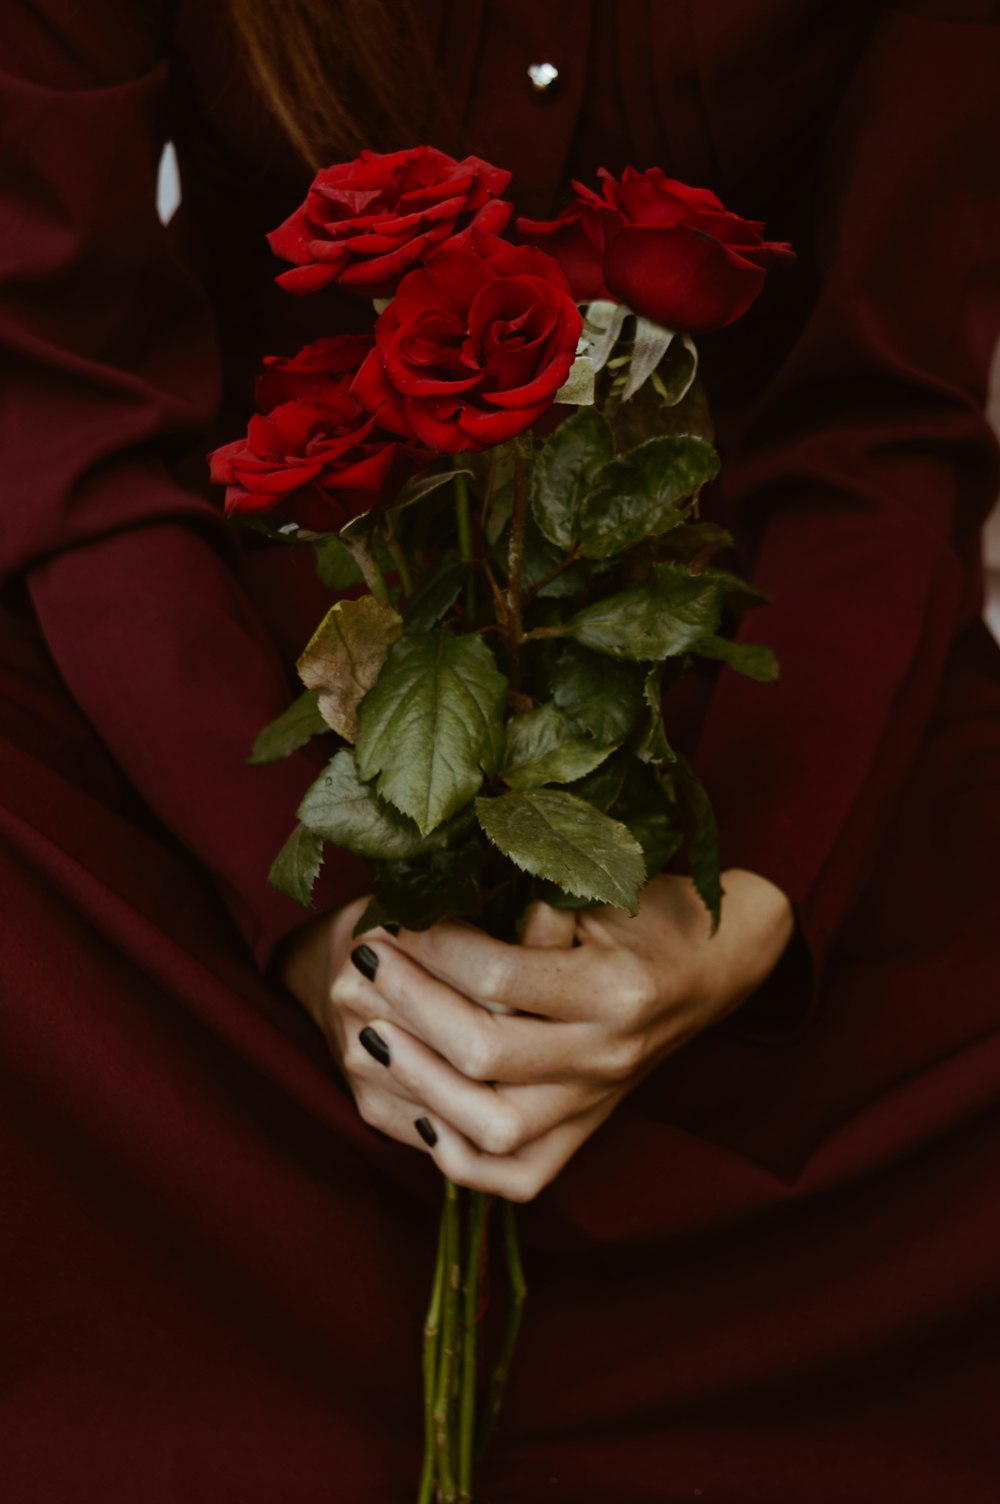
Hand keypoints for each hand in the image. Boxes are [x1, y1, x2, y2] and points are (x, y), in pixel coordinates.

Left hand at [304, 870, 791, 1200]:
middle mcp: (609, 1057)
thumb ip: (534, 905)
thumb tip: (433, 895)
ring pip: (494, 1126)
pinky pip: (519, 1174)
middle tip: (366, 960)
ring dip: (420, 1082)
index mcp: (617, 989)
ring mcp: (598, 1104)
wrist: (715, 966)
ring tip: (372, 1034)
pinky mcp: (588, 1132)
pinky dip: (462, 1158)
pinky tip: (421, 1114)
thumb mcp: (604, 890)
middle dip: (410, 1002)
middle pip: (485, 1052)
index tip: (398, 915)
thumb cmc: (650, 912)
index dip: (435, 944)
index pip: (501, 975)